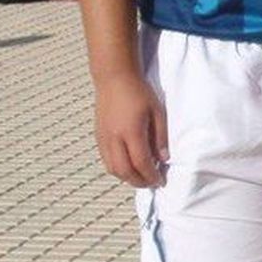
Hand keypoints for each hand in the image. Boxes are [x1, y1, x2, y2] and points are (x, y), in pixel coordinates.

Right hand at [94, 71, 167, 186]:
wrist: (114, 78)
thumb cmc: (139, 92)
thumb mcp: (157, 112)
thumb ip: (161, 137)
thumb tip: (164, 159)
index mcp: (131, 132)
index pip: (141, 162)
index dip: (151, 175)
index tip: (161, 181)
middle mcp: (114, 138)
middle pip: (124, 171)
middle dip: (139, 182)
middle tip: (151, 183)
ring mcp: (103, 138)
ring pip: (112, 168)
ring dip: (127, 178)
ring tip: (141, 178)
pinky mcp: (98, 136)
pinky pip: (105, 160)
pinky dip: (117, 169)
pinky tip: (128, 166)